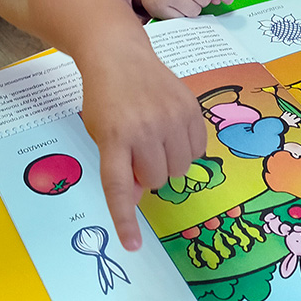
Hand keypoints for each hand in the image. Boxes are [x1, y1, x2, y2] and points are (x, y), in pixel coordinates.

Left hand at [79, 40, 206, 250]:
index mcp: (114, 137)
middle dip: (148, 174)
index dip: (126, 219)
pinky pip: (199, 150)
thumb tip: (142, 198)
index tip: (133, 246)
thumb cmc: (106, 100)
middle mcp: (144, 128)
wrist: (119, 55)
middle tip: (137, 151)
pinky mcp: (191, 108)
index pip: (120, 187)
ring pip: (180, 168)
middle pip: (158, 180)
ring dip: (168, 163)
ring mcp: (171, 117)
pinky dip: (186, 149)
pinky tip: (172, 130)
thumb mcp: (101, 134)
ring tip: (154, 139)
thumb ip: (119, 168)